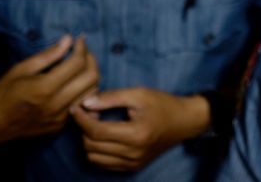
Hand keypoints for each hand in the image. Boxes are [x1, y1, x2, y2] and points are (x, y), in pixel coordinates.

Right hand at [0, 34, 98, 144]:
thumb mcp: (20, 69)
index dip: (81, 48)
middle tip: (82, 51)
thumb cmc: (2, 93)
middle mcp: (55, 105)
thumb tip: (68, 39)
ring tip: (79, 64)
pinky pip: (81, 103)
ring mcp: (60, 118)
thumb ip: (47, 55)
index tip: (78, 39)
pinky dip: (83, 90)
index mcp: (43, 89)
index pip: (77, 64)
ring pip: (91, 91)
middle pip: (91, 78)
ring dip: (90, 74)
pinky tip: (73, 81)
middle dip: (91, 59)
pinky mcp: (60, 125)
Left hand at [71, 87, 210, 171]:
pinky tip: (105, 136)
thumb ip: (111, 98)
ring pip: (94, 158)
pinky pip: (104, 164)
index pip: (97, 131)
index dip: (81, 119)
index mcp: (136, 134)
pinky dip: (97, 151)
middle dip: (85, 128)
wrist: (184, 121)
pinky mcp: (133, 167)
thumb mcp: (138, 94)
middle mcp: (133, 153)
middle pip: (92, 146)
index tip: (75, 107)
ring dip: (90, 140)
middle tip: (91, 111)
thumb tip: (86, 103)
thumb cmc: (163, 104)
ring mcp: (133, 163)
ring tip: (99, 123)